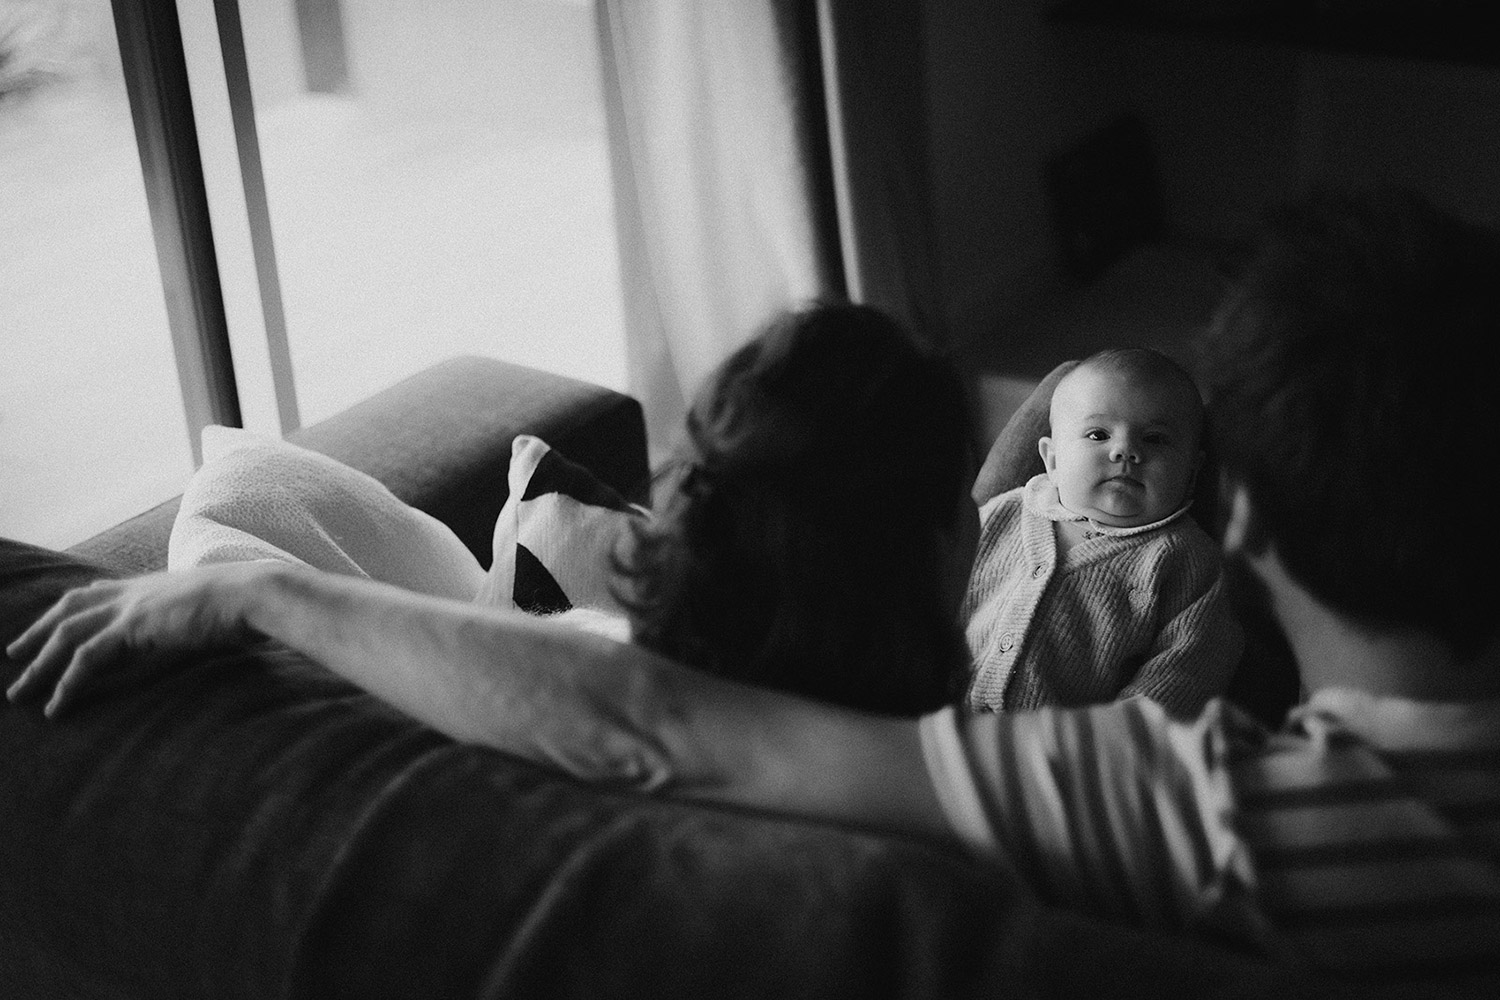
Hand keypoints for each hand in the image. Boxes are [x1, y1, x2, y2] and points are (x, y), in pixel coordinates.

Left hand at [5, 566, 265, 717]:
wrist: (252, 594)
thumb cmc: (244, 603)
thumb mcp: (210, 606)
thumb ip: (192, 615)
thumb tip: (199, 629)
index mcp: (150, 586)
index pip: (96, 592)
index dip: (69, 608)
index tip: (52, 621)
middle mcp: (133, 592)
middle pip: (70, 609)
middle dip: (38, 632)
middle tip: (15, 655)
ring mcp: (130, 607)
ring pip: (67, 635)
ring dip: (39, 665)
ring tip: (20, 692)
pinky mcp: (132, 628)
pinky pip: (85, 658)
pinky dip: (66, 682)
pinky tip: (56, 704)